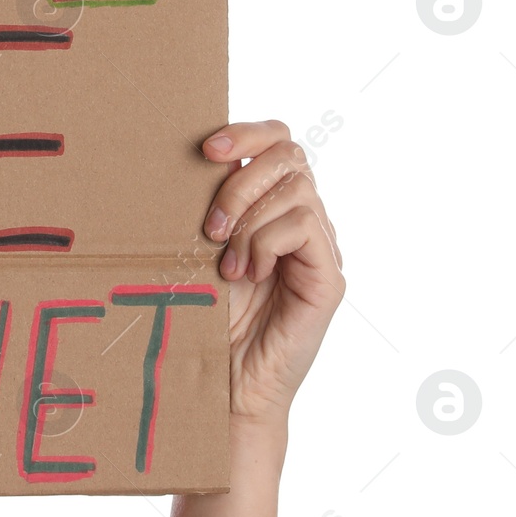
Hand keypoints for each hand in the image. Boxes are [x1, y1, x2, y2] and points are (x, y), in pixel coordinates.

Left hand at [201, 119, 343, 438]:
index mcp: (269, 207)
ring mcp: (318, 247)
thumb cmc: (204, 319)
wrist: (223, 385)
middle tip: (210, 225)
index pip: (277, 141)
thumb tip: (187, 161)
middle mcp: (300, 221)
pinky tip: (246, 275)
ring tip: (225, 263)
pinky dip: (265, 243)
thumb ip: (206, 208)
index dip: (247, 132)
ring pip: (296, 189)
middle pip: (290, 153)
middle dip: (243, 178)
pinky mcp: (328, 276)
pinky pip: (303, 227)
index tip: (206, 148)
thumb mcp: (196, 251)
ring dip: (248, 218)